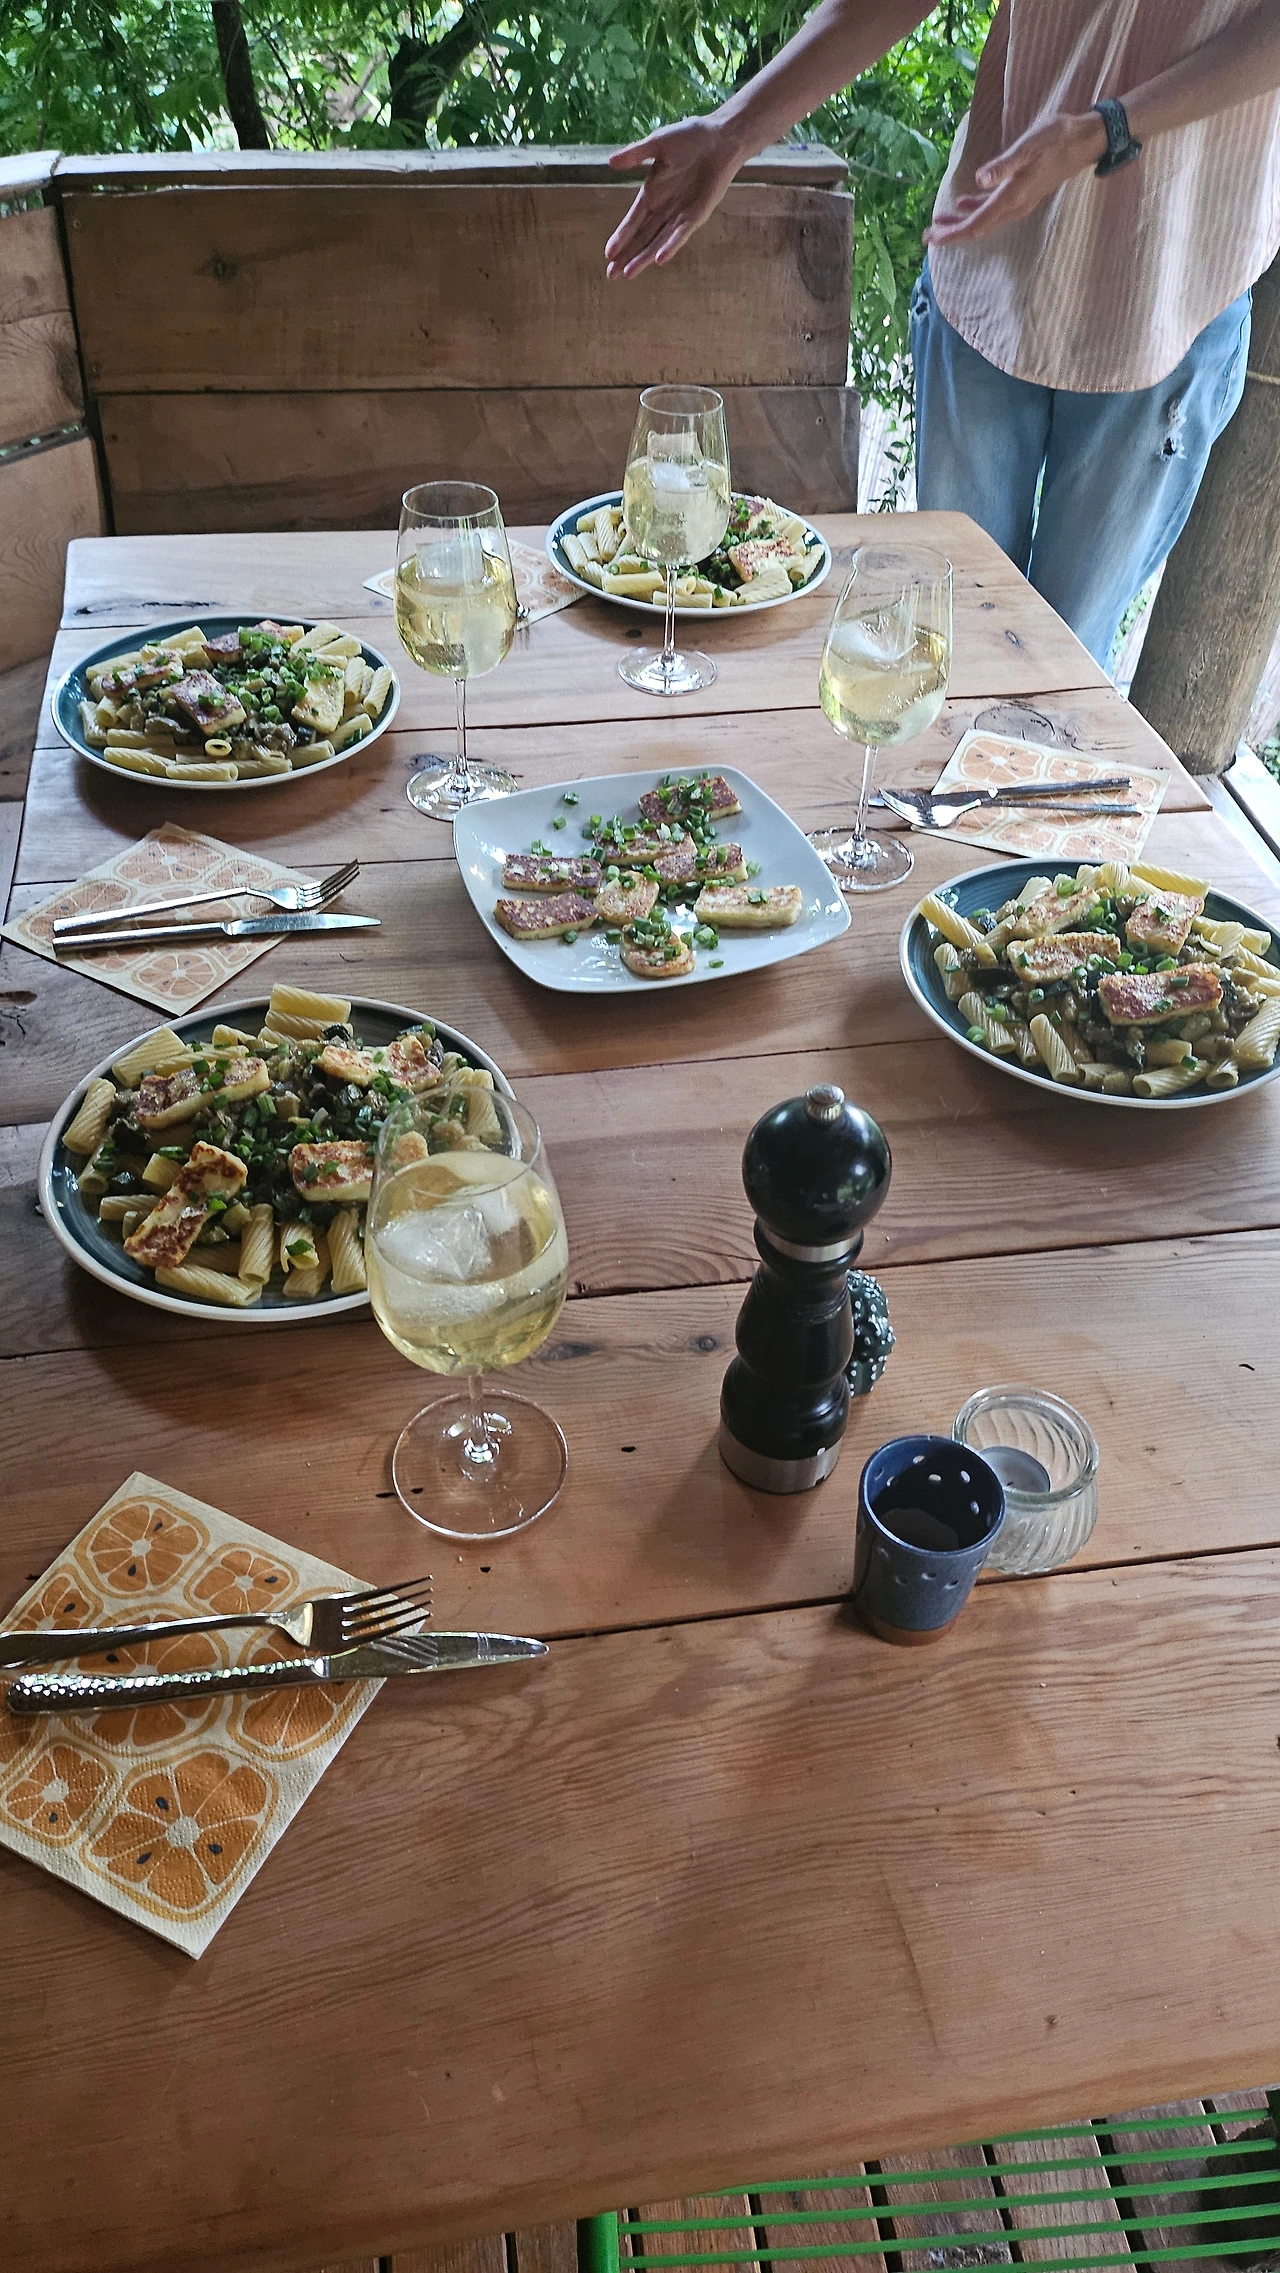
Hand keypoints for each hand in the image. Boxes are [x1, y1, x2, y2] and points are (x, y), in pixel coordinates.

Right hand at [605, 117, 744, 278]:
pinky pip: (681, 234)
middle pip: (642, 238)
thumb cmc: (690, 137)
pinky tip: (658, 259)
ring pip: (658, 241)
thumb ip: (635, 154)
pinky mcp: (697, 215)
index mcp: (652, 194)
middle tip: (611, 275)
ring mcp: (680, 214)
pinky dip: (670, 246)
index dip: (621, 238)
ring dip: (643, 257)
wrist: (720, 137)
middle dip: (627, 256)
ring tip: (628, 273)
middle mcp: (664, 208)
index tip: (608, 255)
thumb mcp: (657, 144)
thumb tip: (609, 163)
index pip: (632, 222)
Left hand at [923, 110, 1108, 248]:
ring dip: (962, 222)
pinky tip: (964, 204)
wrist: (1086, 140)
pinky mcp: (1023, 193)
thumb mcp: (1029, 145)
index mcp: (1013, 197)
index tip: (931, 239)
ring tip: (939, 224)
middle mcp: (1015, 206)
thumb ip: (1004, 164)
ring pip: (985, 219)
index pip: (977, 223)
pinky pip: (994, 209)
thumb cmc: (1058, 138)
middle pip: (978, 227)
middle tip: (926, 237)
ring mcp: (1020, 202)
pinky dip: (976, 209)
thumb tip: (978, 180)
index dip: (953, 233)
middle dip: (952, 233)